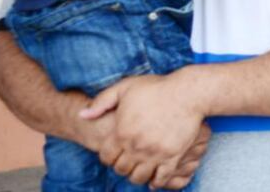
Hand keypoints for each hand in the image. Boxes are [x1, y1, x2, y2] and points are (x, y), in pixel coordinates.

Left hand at [80, 73, 203, 185]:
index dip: (108, 156)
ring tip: (140, 168)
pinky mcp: (173, 156)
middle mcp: (136, 146)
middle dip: (122, 166)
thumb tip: (82, 115)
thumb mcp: (125, 88)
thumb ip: (102, 102)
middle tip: (128, 160)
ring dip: (137, 175)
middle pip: (121, 169)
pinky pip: (161, 178)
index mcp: (122, 132)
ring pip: (139, 177)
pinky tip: (155, 179)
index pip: (106, 157)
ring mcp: (155, 153)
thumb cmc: (157, 88)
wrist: (187, 93)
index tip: (115, 152)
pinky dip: (156, 182)